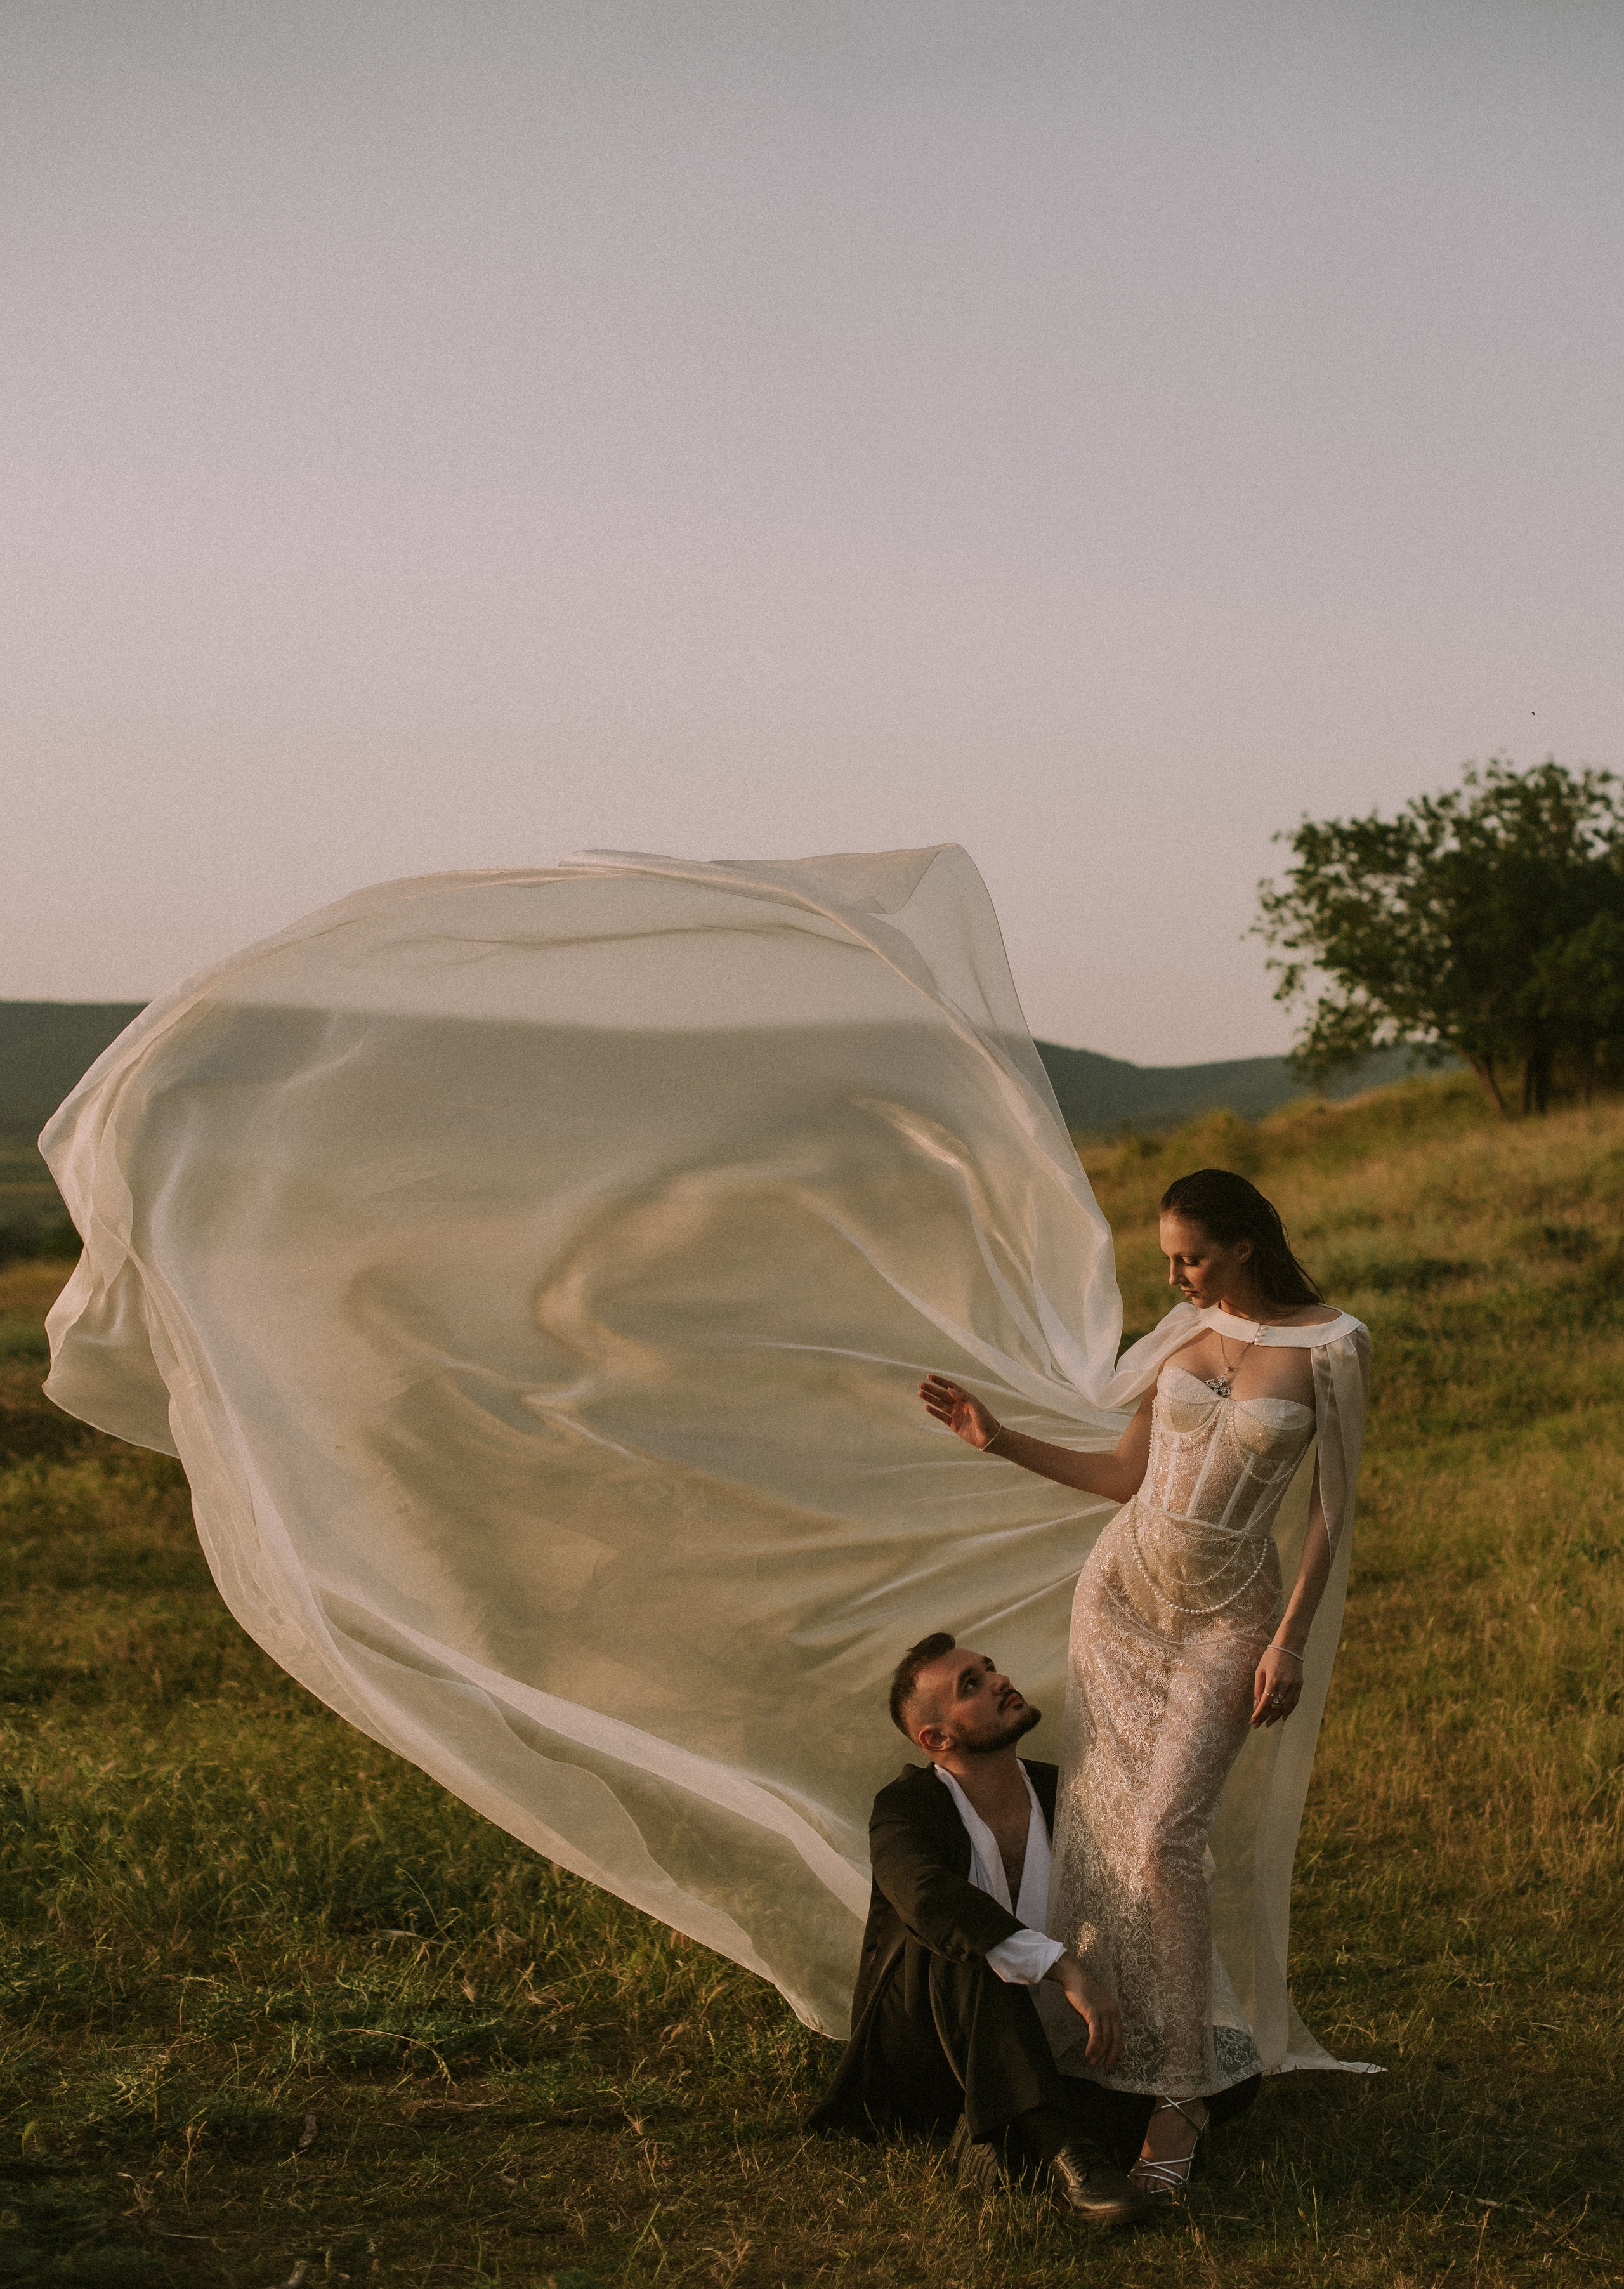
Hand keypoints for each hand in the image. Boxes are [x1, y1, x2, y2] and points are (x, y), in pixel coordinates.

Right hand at [919, 1374, 1000, 1450]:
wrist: (989, 1437)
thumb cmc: (985, 1419)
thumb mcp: (976, 1406)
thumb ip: (963, 1397)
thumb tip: (949, 1390)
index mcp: (966, 1397)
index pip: (950, 1387)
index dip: (940, 1381)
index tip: (930, 1377)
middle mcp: (959, 1404)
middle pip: (942, 1395)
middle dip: (932, 1389)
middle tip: (921, 1384)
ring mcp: (956, 1414)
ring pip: (940, 1404)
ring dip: (930, 1399)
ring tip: (920, 1393)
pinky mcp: (954, 1425)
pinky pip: (941, 1417)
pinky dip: (934, 1412)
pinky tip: (926, 1406)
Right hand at [1044, 1952, 1122, 2070]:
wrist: (1075, 1977)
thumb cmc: (1082, 1992)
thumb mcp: (1094, 2007)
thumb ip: (1097, 2020)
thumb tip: (1096, 2035)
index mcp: (1114, 2010)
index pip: (1119, 2033)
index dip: (1118, 2048)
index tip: (1116, 2059)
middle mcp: (1112, 2012)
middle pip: (1115, 2038)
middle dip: (1111, 2055)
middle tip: (1107, 2067)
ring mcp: (1103, 2012)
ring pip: (1105, 2038)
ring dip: (1099, 2053)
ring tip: (1093, 2062)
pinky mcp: (1093, 2013)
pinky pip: (1095, 2034)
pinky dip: (1092, 2046)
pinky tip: (1088, 2053)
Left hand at [1251, 1643, 1303, 1727]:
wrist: (1289, 1646)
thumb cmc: (1271, 1657)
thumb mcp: (1260, 1670)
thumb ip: (1258, 1688)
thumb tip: (1256, 1706)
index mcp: (1273, 1679)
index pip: (1265, 1702)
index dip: (1258, 1714)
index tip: (1252, 1721)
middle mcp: (1285, 1684)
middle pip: (1275, 1707)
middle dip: (1265, 1717)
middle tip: (1257, 1725)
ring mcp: (1294, 1685)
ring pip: (1285, 1707)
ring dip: (1276, 1717)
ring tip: (1268, 1723)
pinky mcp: (1300, 1685)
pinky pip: (1294, 1702)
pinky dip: (1289, 1711)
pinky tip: (1282, 1717)